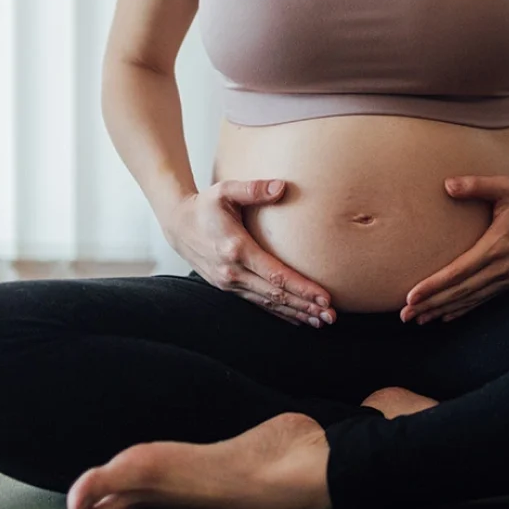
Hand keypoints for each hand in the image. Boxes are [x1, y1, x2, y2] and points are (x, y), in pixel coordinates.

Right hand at [165, 180, 336, 327]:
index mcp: (236, 248)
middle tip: (330, 316)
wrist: (177, 224)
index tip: (324, 297)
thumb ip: (254, 188)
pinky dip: (278, 313)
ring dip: (295, 313)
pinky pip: (257, 303)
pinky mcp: (228, 287)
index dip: (301, 288)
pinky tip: (297, 319)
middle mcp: (232, 271)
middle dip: (305, 306)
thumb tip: (281, 187)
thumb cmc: (205, 205)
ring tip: (320, 321)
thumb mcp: (225, 190)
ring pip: (267, 304)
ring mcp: (228, 283)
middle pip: (275, 295)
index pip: (275, 274)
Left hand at [401, 176, 508, 324]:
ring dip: (444, 309)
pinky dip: (465, 308)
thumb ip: (475, 185)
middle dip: (432, 304)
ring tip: (419, 318)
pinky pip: (485, 299)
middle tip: (405, 314)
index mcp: (497, 245)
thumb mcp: (504, 185)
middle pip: (461, 291)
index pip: (459, 271)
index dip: (434, 286)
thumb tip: (447, 184)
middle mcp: (504, 266)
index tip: (411, 296)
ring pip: (472, 298)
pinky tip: (447, 315)